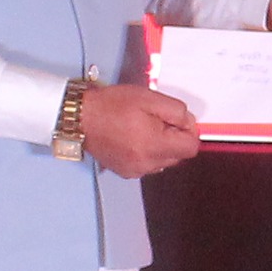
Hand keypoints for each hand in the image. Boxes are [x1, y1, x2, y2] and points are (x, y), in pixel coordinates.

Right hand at [82, 81, 202, 178]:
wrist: (80, 118)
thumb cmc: (112, 105)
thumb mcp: (150, 98)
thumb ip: (177, 112)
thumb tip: (189, 123)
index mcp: (154, 145)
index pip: (191, 147)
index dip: (188, 130)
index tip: (175, 119)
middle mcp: (146, 164)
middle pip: (179, 155)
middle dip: (174, 137)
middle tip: (156, 119)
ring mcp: (135, 171)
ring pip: (164, 161)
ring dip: (161, 145)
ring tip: (142, 128)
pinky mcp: (126, 172)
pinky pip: (148, 164)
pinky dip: (147, 152)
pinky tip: (134, 138)